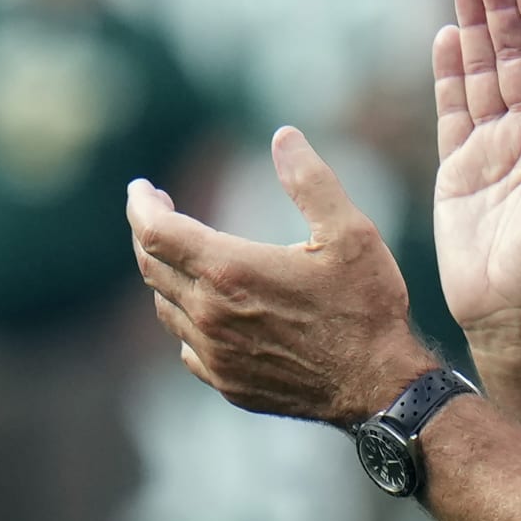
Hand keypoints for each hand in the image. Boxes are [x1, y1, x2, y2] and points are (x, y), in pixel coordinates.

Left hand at [128, 127, 432, 424]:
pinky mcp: (225, 381)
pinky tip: (206, 309)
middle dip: (148, 232)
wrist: (378, 385)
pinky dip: (186, 317)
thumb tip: (284, 136)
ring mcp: (214, 353)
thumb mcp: (350, 231)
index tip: (141, 189)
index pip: (155, 232)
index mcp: (231, 270)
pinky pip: (186, 345)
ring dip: (166, 275)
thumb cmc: (366, 305)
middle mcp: (209, 314)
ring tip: (181, 255)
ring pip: (165, 306)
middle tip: (158, 211)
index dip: (141, 205)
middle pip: (152, 267)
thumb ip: (311, 180)